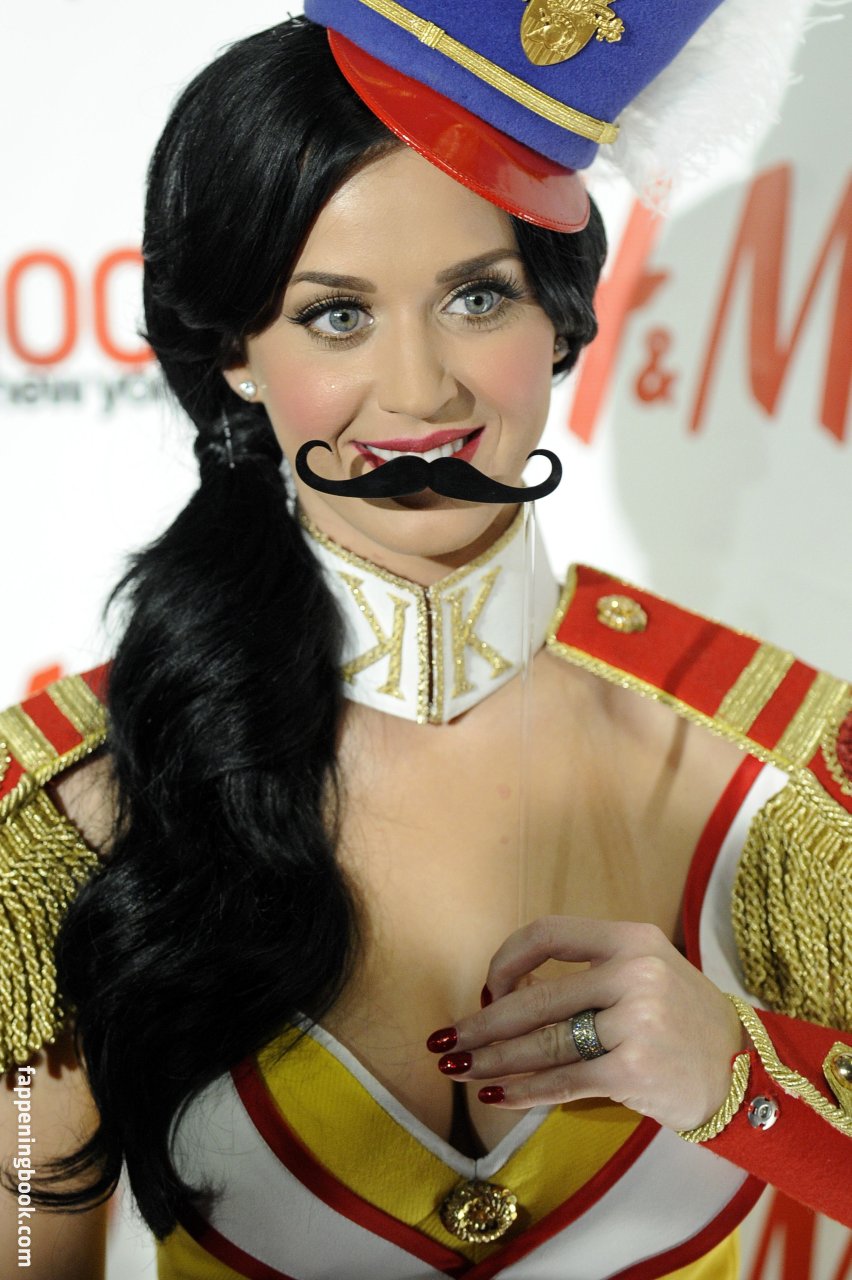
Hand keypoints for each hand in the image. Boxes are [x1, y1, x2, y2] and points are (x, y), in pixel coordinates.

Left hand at [427, 916, 746, 1131]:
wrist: (744, 1074)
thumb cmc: (680, 1022)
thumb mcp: (645, 973)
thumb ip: (586, 974)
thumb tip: (502, 994)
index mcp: (631, 939)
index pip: (549, 933)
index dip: (506, 960)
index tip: (486, 988)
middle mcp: (634, 973)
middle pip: (535, 997)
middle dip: (482, 1024)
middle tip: (446, 1040)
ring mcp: (636, 1021)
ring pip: (543, 1043)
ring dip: (492, 1060)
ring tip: (458, 1070)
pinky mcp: (635, 1069)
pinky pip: (564, 1081)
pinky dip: (523, 1092)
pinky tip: (496, 1096)